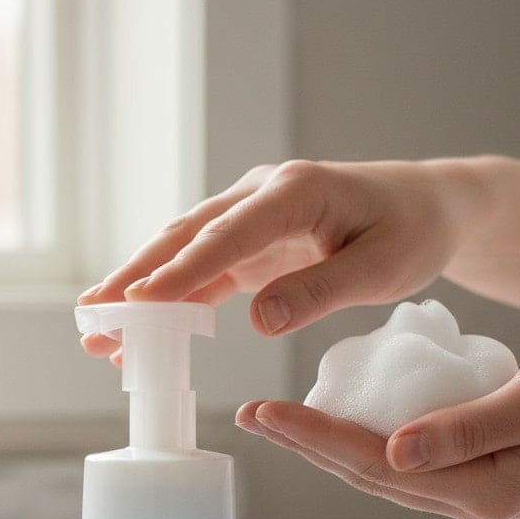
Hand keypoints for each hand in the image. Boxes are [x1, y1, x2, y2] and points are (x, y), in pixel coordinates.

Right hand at [78, 160, 474, 363]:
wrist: (427, 206)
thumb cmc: (411, 232)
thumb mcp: (382, 267)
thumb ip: (321, 290)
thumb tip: (260, 322)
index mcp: (295, 190)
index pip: (229, 233)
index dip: (183, 270)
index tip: (141, 303)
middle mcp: (262, 195)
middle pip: (187, 236)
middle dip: (136, 278)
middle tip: (92, 317)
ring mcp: (251, 215)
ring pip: (184, 250)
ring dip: (140, 288)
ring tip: (96, 328)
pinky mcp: (250, 239)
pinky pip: (202, 267)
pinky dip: (171, 297)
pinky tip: (141, 324)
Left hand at [236, 331, 519, 518]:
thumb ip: (466, 429)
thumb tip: (391, 453)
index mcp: (487, 493)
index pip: (377, 466)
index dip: (315, 437)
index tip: (264, 411)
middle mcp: (475, 505)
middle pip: (370, 476)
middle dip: (308, 445)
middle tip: (252, 414)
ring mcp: (480, 496)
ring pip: (386, 473)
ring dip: (331, 445)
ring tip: (282, 418)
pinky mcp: (484, 478)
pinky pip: (412, 463)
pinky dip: (370, 441)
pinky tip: (342, 420)